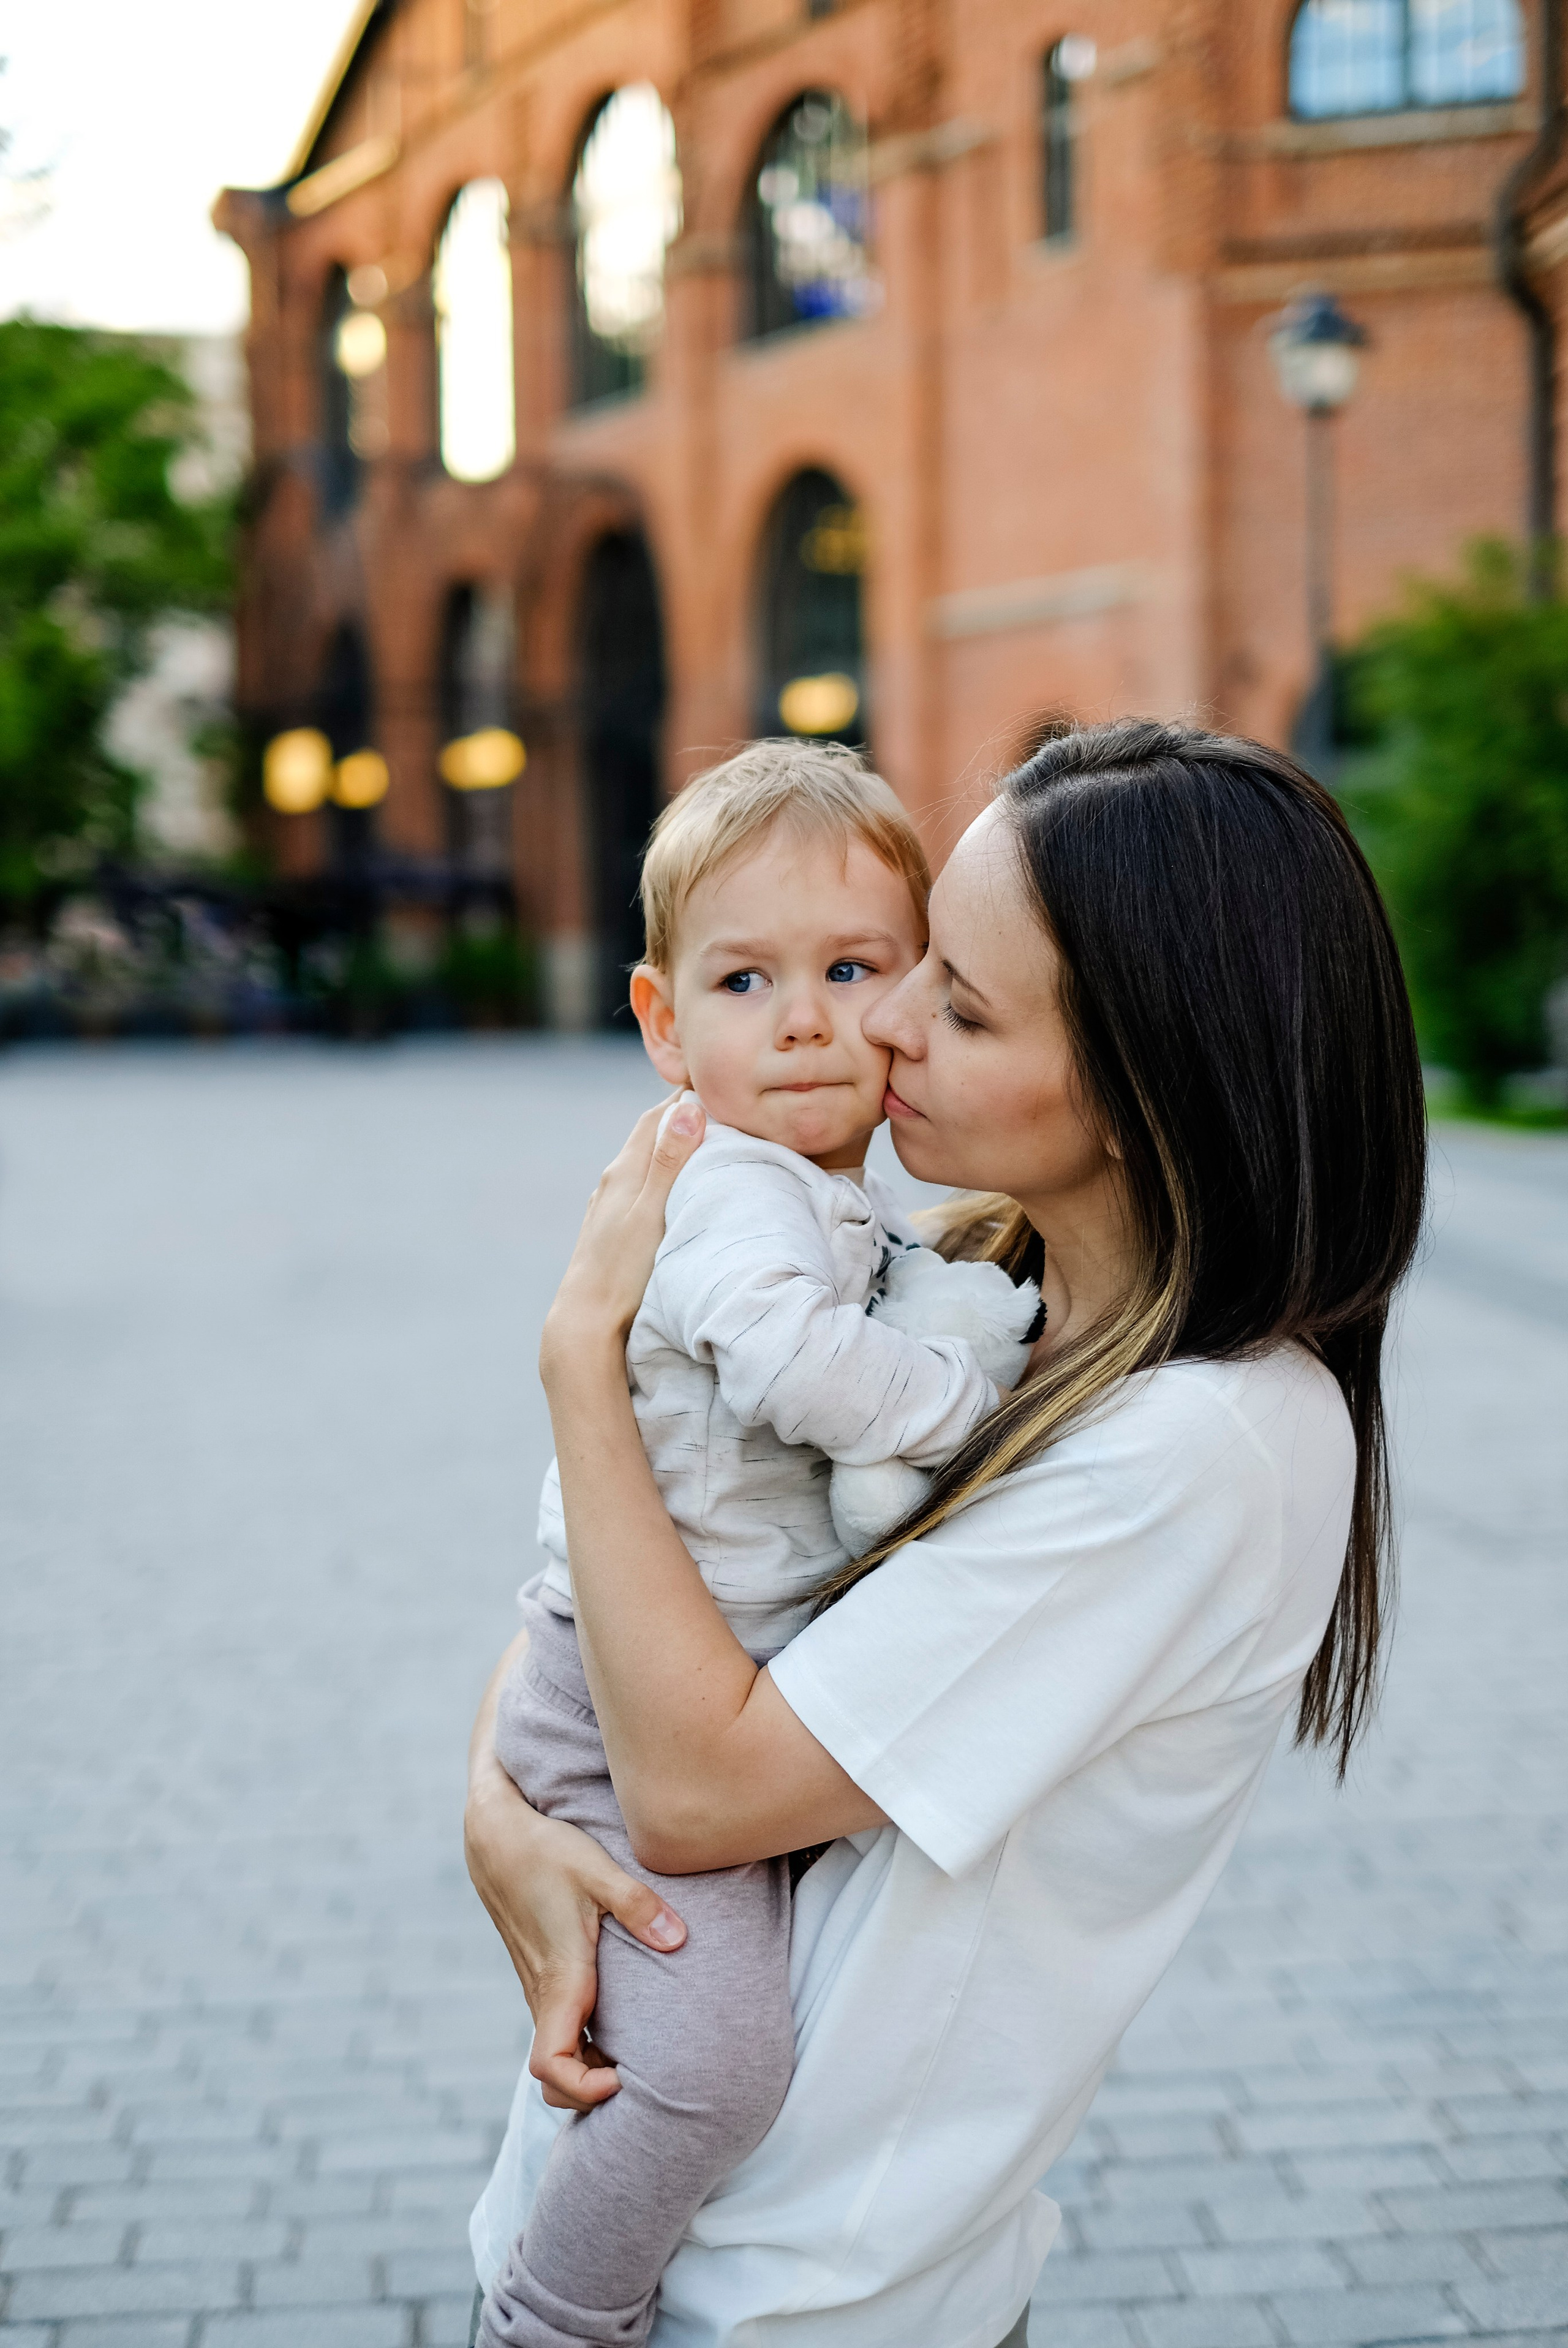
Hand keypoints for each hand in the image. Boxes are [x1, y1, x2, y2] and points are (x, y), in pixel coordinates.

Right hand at [465, 1745, 687, 2110]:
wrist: (496, 1837)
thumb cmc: (545, 1851)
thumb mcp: (595, 1870)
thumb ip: (637, 1905)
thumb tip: (677, 1939)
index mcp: (559, 1979)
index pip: (552, 2066)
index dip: (582, 2089)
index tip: (622, 2078)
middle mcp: (544, 1993)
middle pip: (557, 2076)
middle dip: (594, 2092)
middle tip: (647, 2077)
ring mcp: (540, 1987)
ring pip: (560, 2053)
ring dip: (593, 2067)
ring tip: (644, 2056)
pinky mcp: (543, 1974)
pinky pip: (561, 2028)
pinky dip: (586, 2043)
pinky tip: (624, 2024)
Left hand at [539, 1094, 705, 1382]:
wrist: (586, 1323)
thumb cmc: (624, 1272)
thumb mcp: (654, 1212)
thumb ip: (670, 1161)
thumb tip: (688, 1107)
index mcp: (624, 1171)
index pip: (658, 1116)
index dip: (687, 1096)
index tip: (720, 1083)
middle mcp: (612, 1182)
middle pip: (648, 1134)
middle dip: (681, 1117)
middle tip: (721, 1107)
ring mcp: (608, 1206)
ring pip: (642, 1162)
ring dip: (670, 1148)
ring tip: (704, 1145)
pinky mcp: (609, 1230)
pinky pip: (638, 1188)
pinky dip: (659, 1177)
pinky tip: (671, 1190)